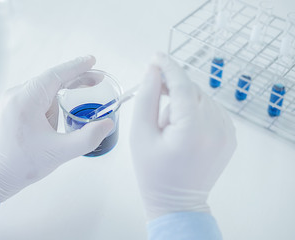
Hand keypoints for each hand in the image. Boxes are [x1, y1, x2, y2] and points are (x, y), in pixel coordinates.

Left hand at [0, 56, 113, 201]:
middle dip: (74, 80)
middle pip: (50, 80)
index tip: (92, 60)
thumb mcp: (60, 152)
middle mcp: (16, 95)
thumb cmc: (23, 164)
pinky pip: (36, 97)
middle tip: (96, 81)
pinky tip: (55, 117)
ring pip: (44, 89)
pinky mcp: (11, 108)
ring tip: (67, 116)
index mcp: (26, 101)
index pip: (55, 76)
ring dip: (61, 96)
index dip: (76, 67)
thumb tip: (107, 124)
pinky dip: (50, 101)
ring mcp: (12, 100)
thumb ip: (88, 138)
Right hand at [130, 53, 236, 219]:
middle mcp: (216, 127)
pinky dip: (196, 110)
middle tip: (154, 99)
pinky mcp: (230, 136)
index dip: (168, 67)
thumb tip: (154, 71)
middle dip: (172, 89)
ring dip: (184, 102)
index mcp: (192, 129)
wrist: (177, 202)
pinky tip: (184, 127)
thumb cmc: (153, 171)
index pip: (181, 85)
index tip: (155, 57)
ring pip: (202, 98)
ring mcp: (227, 132)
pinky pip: (212, 110)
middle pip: (192, 90)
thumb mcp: (140, 134)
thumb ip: (147, 98)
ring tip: (169, 124)